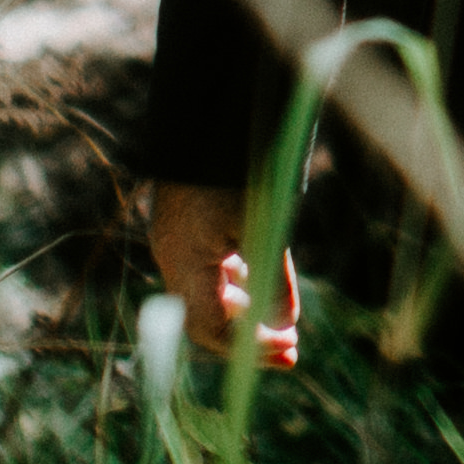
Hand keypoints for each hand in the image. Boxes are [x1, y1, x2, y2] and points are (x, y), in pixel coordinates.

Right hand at [144, 179, 291, 369]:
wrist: (210, 113)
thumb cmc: (240, 166)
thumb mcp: (264, 223)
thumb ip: (273, 277)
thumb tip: (286, 324)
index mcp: (185, 260)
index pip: (211, 328)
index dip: (250, 347)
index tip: (289, 350)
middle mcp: (172, 257)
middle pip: (205, 319)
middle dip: (247, 339)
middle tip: (290, 351)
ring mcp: (175, 242)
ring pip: (206, 297)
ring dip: (244, 315)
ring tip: (283, 325)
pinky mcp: (184, 228)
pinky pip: (206, 272)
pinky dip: (235, 287)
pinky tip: (263, 285)